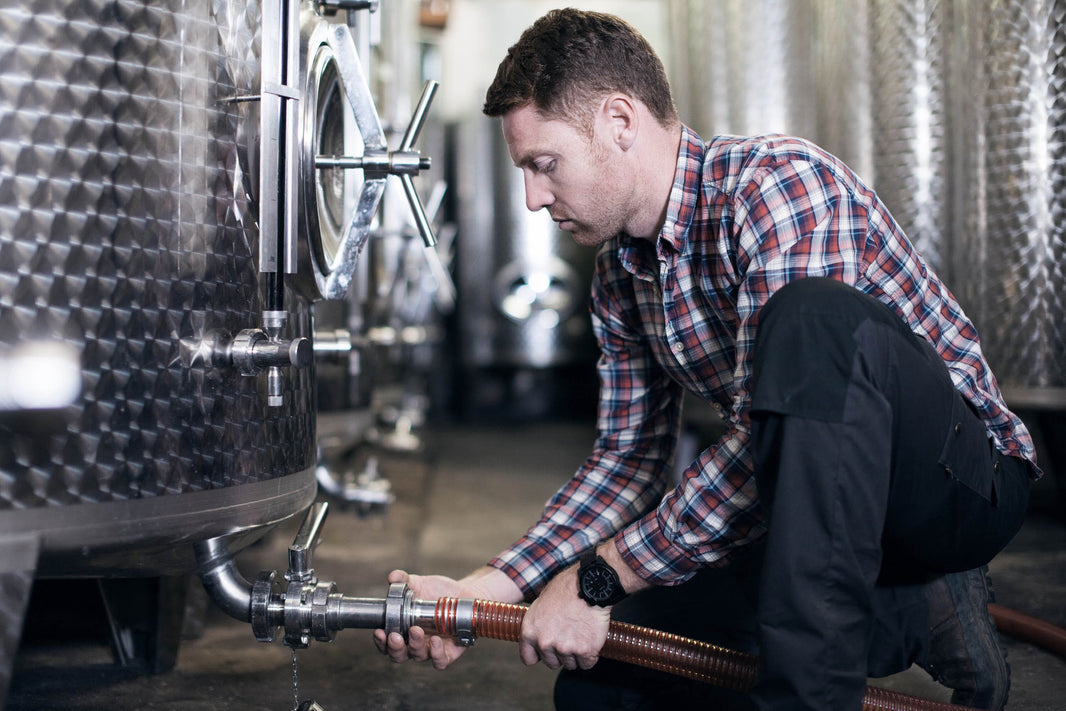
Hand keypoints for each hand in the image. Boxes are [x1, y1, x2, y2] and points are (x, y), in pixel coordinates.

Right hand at [373, 567, 522, 670]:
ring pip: (418, 657)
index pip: (386, 643)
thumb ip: (404, 580)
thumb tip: (393, 577)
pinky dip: (436, 654)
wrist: (463, 593)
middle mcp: (414, 643)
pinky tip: (435, 640)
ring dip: (415, 646)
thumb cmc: (437, 591)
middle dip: (395, 648)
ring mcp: (431, 650)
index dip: (380, 641)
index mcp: (403, 630)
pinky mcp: (448, 653)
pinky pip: (440, 661)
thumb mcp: (419, 584)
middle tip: (395, 636)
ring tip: (417, 630)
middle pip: (399, 656)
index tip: (379, 631)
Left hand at [518, 564, 610, 671]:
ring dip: (576, 654)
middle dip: (560, 654)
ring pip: (570, 664)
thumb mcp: (540, 603)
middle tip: (569, 637)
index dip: (539, 655)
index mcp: (530, 631)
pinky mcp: (585, 651)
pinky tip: (590, 641)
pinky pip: (587, 663)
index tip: (546, 652)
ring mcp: (565, 648)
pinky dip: (590, 656)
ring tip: (580, 635)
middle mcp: (545, 642)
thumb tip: (538, 634)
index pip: (529, 658)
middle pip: (552, 663)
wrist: (589, 585)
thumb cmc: (566, 588)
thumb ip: (537, 624)